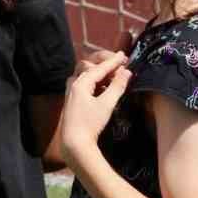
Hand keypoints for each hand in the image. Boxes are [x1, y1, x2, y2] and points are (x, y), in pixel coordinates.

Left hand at [59, 49, 131, 168]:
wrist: (74, 142)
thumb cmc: (90, 123)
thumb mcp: (106, 104)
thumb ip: (117, 87)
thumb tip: (126, 72)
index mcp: (80, 84)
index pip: (99, 68)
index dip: (113, 61)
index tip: (124, 55)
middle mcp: (73, 85)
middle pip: (90, 69)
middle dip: (105, 65)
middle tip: (121, 64)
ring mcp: (71, 93)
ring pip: (86, 76)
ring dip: (100, 73)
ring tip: (114, 74)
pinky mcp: (73, 101)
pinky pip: (84, 85)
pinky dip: (95, 82)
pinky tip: (103, 87)